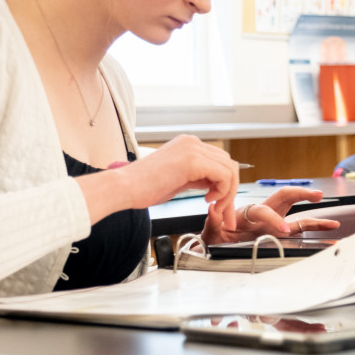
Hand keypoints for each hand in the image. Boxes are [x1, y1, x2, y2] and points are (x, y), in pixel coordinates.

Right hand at [97, 134, 240, 223]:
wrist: (123, 188)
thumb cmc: (143, 188)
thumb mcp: (178, 180)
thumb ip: (198, 178)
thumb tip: (216, 188)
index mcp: (188, 145)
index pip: (219, 162)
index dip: (226, 186)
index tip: (222, 207)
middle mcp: (193, 143)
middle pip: (228, 164)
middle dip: (230, 191)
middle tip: (223, 211)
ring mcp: (193, 148)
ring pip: (230, 169)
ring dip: (227, 193)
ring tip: (214, 206)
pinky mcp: (193, 160)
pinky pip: (224, 175)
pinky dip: (223, 191)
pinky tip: (208, 200)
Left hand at [201, 188, 340, 245]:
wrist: (216, 243)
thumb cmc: (215, 235)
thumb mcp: (210, 230)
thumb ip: (213, 220)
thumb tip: (213, 210)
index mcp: (248, 212)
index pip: (264, 211)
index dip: (274, 219)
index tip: (283, 230)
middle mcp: (264, 214)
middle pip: (284, 197)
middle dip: (300, 194)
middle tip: (316, 195)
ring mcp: (273, 222)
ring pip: (295, 212)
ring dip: (313, 212)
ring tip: (331, 220)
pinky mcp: (279, 231)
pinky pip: (298, 227)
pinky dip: (314, 227)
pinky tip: (328, 228)